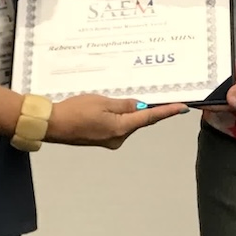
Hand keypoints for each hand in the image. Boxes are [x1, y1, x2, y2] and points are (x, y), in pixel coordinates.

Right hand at [47, 95, 187, 149]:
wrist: (53, 125)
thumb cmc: (74, 111)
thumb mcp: (102, 102)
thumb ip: (123, 105)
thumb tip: (140, 106)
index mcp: (120, 128)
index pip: (149, 118)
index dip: (167, 112)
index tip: (182, 108)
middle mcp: (118, 138)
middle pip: (138, 121)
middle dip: (142, 109)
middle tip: (146, 95)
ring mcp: (110, 141)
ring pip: (127, 123)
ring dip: (126, 112)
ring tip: (109, 101)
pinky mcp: (102, 139)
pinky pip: (116, 126)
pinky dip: (117, 117)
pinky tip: (105, 108)